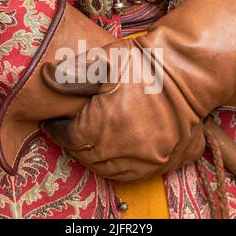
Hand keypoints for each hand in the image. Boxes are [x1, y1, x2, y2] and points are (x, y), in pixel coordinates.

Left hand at [40, 0, 235, 180]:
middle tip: (73, 132)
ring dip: (97, 159)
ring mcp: (147, 160)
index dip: (59, 130)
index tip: (55, 123)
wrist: (189, 72)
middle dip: (76, 145)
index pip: (70, 139)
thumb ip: (72, 73)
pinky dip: (122, 167)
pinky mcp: (167, 161)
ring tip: (93, 144)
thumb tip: (46, 76)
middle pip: (88, 157)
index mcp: (102, 128)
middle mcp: (123, 150)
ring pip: (111, 170)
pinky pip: (137, 174)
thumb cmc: (145, 65)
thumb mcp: (105, 61)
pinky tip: (119, 153)